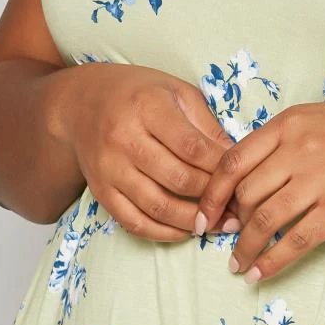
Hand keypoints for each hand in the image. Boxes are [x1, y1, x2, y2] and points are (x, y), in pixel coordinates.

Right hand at [50, 62, 243, 240]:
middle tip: (239, 208)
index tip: (244, 177)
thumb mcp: (175, 91)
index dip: (222, 168)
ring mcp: (109, 169)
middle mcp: (124, 140)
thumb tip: (237, 157)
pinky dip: (163, 233)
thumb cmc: (137, 93)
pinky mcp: (101, 191)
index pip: (192, 147)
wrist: (80, 103)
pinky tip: (187, 231)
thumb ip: (206, 124)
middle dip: (214, 198)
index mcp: (148, 108)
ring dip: (194, 222)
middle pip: (178, 179)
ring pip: (158, 207)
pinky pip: (134, 222)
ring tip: (220, 225)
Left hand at [194, 100, 324, 282]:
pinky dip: (273, 262)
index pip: (232, 161)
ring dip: (246, 248)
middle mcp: (299, 148)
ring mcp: (321, 179)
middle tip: (227, 239)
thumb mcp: (320, 120)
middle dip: (229, 223)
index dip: (211, 193)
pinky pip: (297, 241)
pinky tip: (261, 273)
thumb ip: (284, 143)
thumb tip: (248, 180)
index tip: (203, 215)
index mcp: (289, 123)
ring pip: (265, 220)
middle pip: (245, 192)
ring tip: (238, 265)